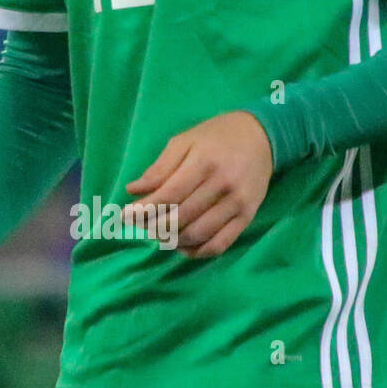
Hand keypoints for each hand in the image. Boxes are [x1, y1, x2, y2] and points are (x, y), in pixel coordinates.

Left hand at [122, 110, 272, 258]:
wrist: (261, 136)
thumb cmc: (215, 136)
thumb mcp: (184, 141)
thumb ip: (159, 168)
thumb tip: (133, 191)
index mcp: (204, 162)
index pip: (169, 195)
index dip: (144, 210)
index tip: (125, 216)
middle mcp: (222, 185)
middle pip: (181, 217)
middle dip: (154, 226)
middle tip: (139, 227)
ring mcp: (237, 203)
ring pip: (199, 234)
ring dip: (172, 240)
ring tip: (157, 236)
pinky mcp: (248, 217)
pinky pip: (221, 244)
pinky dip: (198, 251)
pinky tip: (181, 247)